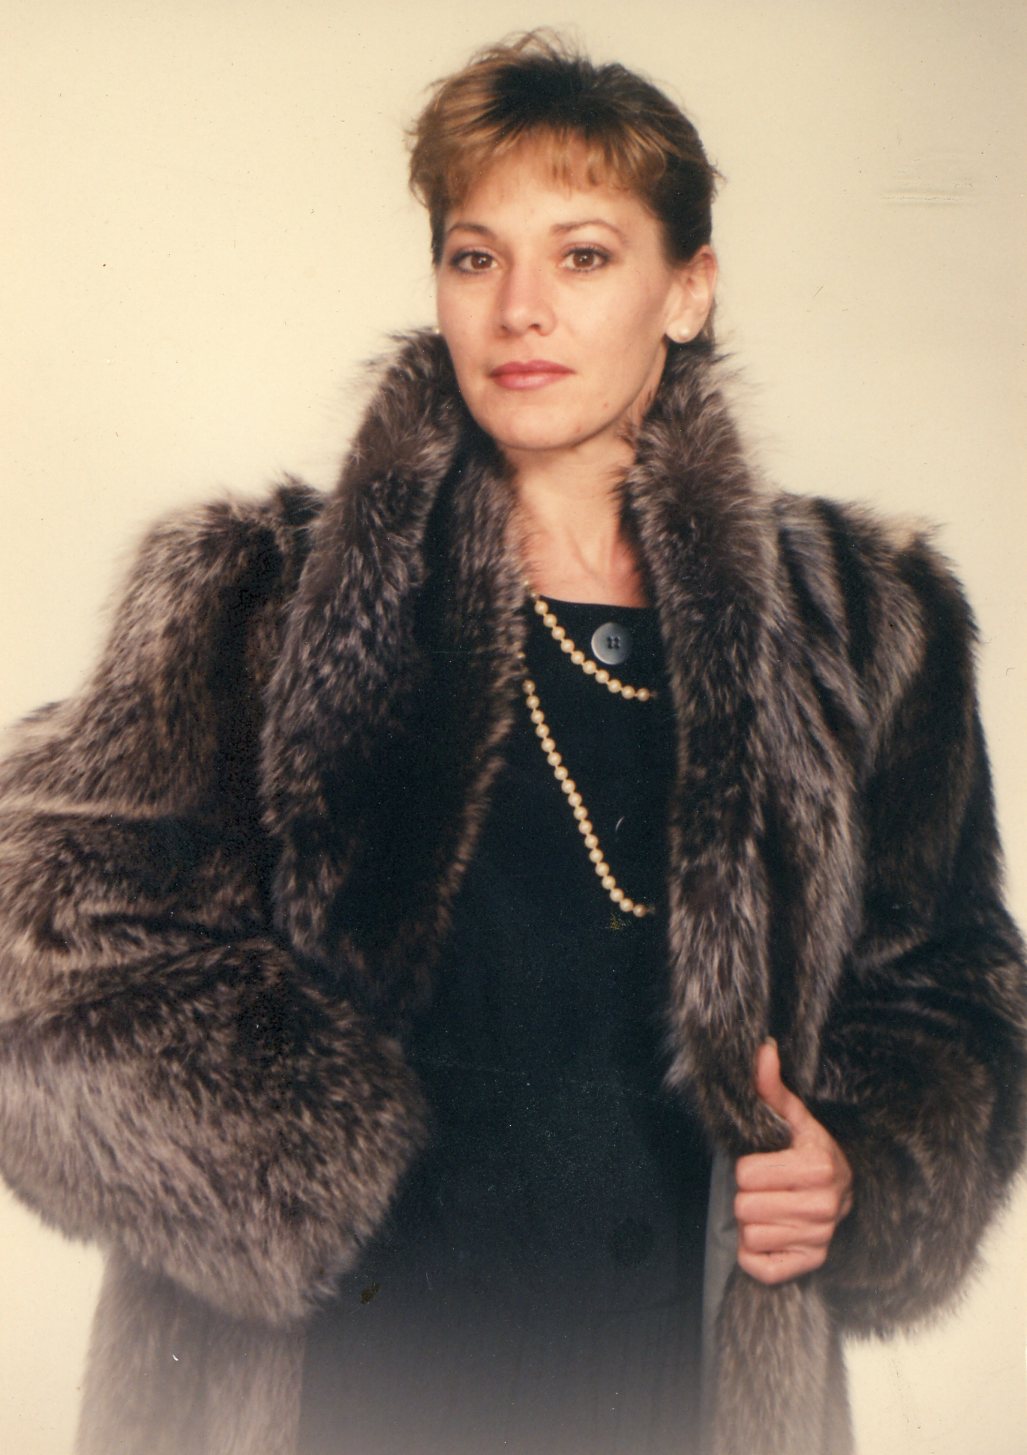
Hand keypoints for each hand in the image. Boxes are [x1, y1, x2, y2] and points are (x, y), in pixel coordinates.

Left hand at [734, 1040, 853, 1284]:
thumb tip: (763, 1049)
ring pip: (750, 1236)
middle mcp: (824, 1206)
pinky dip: (756, 1255)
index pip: (746, 1174)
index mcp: (817, 1167)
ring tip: (772, 1208)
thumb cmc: (809, 1151)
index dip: (747, 1168)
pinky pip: (760, 1267)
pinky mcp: (810, 1265)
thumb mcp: (794, 1119)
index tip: (766, 1165)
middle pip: (745, 1207)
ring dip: (752, 1223)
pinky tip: (771, 1234)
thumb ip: (772, 1087)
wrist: (844, 1191)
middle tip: (767, 1189)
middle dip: (748, 1197)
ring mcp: (819, 1239)